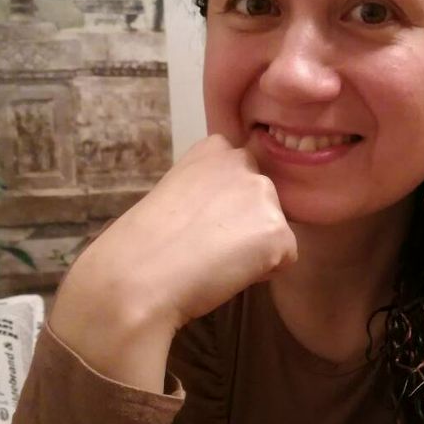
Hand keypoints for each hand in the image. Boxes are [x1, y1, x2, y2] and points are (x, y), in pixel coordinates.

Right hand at [49, 134, 296, 386]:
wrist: (138, 274)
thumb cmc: (144, 243)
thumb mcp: (175, 194)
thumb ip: (209, 191)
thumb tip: (229, 215)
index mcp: (214, 148)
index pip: (243, 176)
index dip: (226, 206)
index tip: (199, 222)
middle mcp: (244, 161)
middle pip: (264, 202)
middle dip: (246, 225)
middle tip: (207, 246)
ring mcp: (264, 194)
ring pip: (275, 230)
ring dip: (255, 249)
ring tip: (214, 260)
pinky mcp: (279, 231)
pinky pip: (285, 259)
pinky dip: (263, 273)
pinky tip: (227, 273)